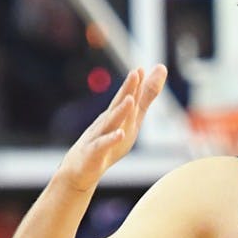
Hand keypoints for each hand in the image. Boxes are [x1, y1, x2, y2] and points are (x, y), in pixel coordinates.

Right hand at [57, 64, 167, 191]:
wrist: (79, 168)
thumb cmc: (107, 142)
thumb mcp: (130, 121)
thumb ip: (144, 99)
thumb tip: (158, 73)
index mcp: (116, 115)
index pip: (126, 97)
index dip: (135, 84)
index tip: (142, 68)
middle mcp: (106, 122)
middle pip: (117, 105)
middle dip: (127, 89)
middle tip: (135, 73)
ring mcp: (98, 136)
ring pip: (110, 123)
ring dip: (120, 111)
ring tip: (130, 100)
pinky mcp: (94, 153)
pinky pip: (103, 145)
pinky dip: (111, 139)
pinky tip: (120, 134)